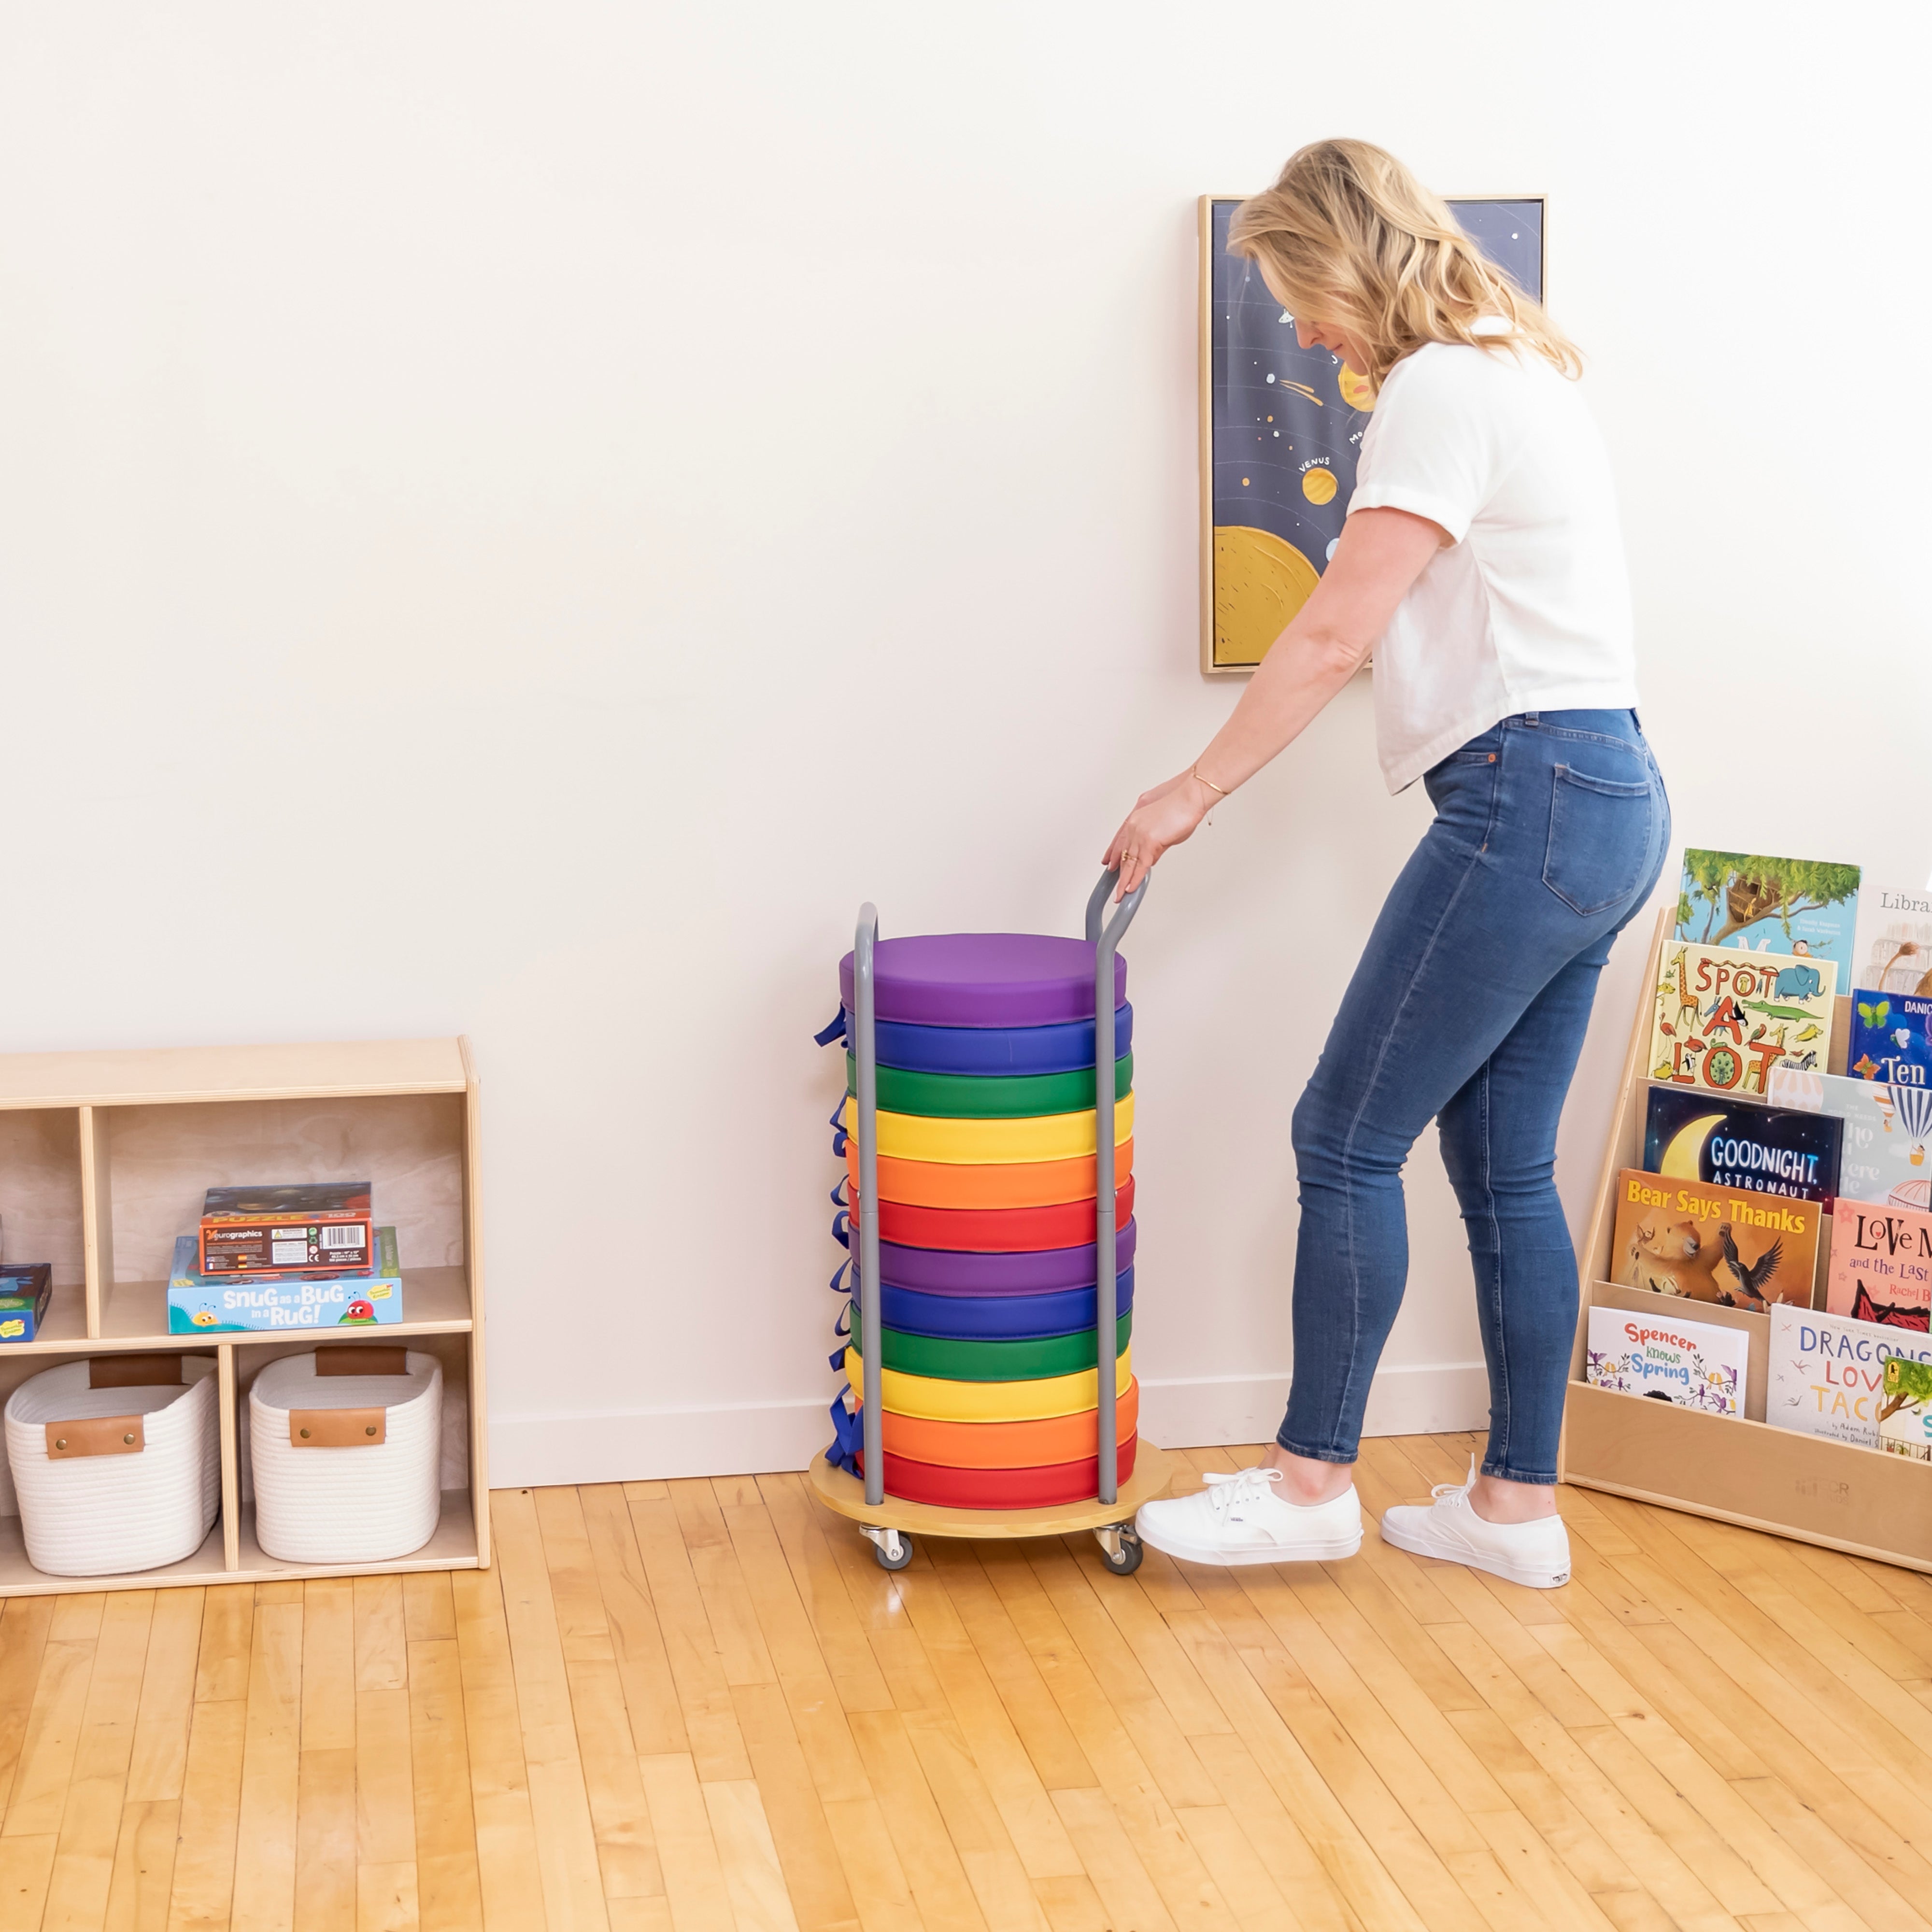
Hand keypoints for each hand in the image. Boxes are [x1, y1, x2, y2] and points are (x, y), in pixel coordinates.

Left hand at [1103, 772, 1209, 896]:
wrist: (1189, 798)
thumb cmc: (1181, 807)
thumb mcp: (1164, 828)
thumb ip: (1156, 844)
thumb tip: (1152, 857)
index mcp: (1135, 820)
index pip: (1120, 841)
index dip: (1113, 855)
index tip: (1109, 863)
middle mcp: (1134, 827)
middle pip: (1123, 855)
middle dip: (1118, 873)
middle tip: (1114, 886)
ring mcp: (1140, 834)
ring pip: (1129, 864)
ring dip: (1125, 881)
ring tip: (1120, 895)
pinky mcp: (1149, 842)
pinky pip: (1140, 866)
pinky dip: (1135, 879)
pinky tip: (1130, 888)